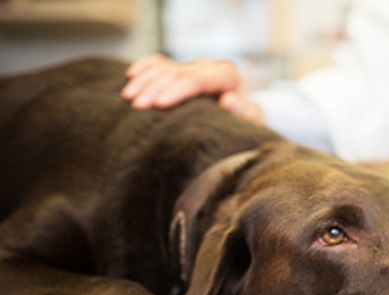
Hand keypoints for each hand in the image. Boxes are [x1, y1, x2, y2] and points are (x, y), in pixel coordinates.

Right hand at [121, 54, 264, 124]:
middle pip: (176, 73)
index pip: (197, 80)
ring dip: (145, 80)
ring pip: (165, 67)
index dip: (177, 90)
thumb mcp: (250, 122)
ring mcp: (194, 67)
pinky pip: (160, 63)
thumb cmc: (245, 124)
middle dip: (155, 88)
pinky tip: (131, 75)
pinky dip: (145, 67)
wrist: (243, 119)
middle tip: (136, 106)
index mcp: (227, 75)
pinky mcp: (183, 70)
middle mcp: (209, 67)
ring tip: (128, 97)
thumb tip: (228, 99)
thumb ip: (242, 111)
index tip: (159, 104)